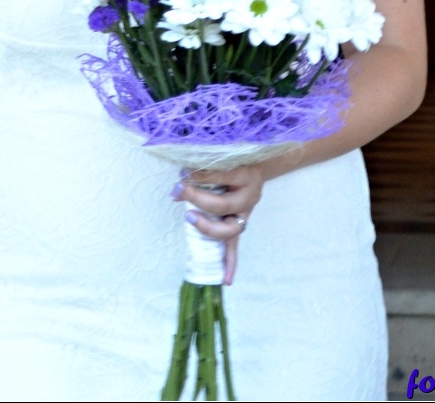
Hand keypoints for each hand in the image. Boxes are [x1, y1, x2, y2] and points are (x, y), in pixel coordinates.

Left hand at [174, 165, 264, 284]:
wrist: (256, 166)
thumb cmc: (234, 159)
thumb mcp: (224, 155)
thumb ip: (207, 163)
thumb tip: (181, 172)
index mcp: (246, 175)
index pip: (221, 175)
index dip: (200, 176)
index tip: (182, 173)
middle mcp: (249, 196)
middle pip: (223, 204)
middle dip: (197, 198)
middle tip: (178, 190)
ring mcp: (246, 214)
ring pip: (229, 229)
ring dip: (207, 227)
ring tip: (190, 219)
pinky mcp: (240, 226)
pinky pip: (235, 247)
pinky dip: (230, 263)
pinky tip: (226, 280)